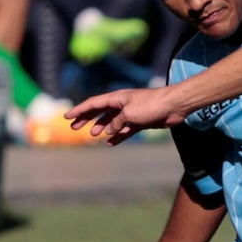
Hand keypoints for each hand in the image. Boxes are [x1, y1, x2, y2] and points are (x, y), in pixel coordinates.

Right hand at [66, 86, 187, 144]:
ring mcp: (131, 113)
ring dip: (101, 127)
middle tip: (74, 127)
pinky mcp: (140, 121)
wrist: (173, 106)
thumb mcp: (129, 114)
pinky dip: (117, 136)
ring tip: (92, 136)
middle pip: (100, 112)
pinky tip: (110, 143)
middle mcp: (122, 104)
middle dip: (86, 119)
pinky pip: (125, 130)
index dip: (79, 110)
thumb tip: (107, 131)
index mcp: (116, 98)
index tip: (67, 117)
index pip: (93, 103)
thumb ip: (116, 123)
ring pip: (111, 121)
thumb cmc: (151, 105)